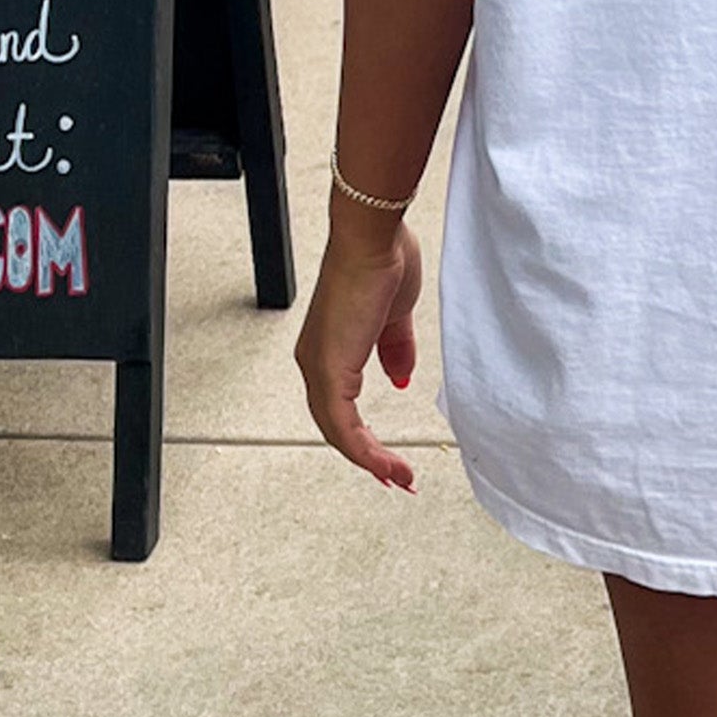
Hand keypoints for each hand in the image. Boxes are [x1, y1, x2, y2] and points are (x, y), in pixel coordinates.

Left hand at [295, 215, 423, 491]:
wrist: (374, 238)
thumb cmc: (383, 261)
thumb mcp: (396, 317)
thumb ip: (396, 351)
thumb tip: (400, 381)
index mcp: (329, 348)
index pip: (341, 406)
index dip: (365, 436)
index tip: (389, 457)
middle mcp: (316, 362)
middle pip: (337, 426)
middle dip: (368, 457)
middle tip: (397, 478)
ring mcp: (319, 367)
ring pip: (338, 431)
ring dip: (370, 460)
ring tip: (400, 477)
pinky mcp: (328, 369)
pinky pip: (343, 425)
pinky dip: (364, 450)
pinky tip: (385, 464)